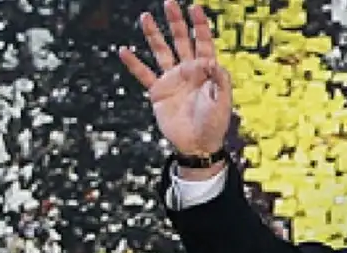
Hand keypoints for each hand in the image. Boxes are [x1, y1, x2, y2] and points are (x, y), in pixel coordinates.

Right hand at [118, 1, 232, 155]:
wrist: (197, 145)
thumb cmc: (214, 125)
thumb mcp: (222, 102)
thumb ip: (220, 81)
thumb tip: (213, 61)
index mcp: (206, 72)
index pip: (203, 43)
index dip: (200, 26)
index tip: (195, 8)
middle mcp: (188, 71)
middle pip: (181, 41)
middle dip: (176, 22)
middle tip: (169, 3)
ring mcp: (172, 80)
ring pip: (161, 52)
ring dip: (154, 35)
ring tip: (145, 17)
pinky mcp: (158, 92)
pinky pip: (144, 74)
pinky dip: (134, 63)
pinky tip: (124, 51)